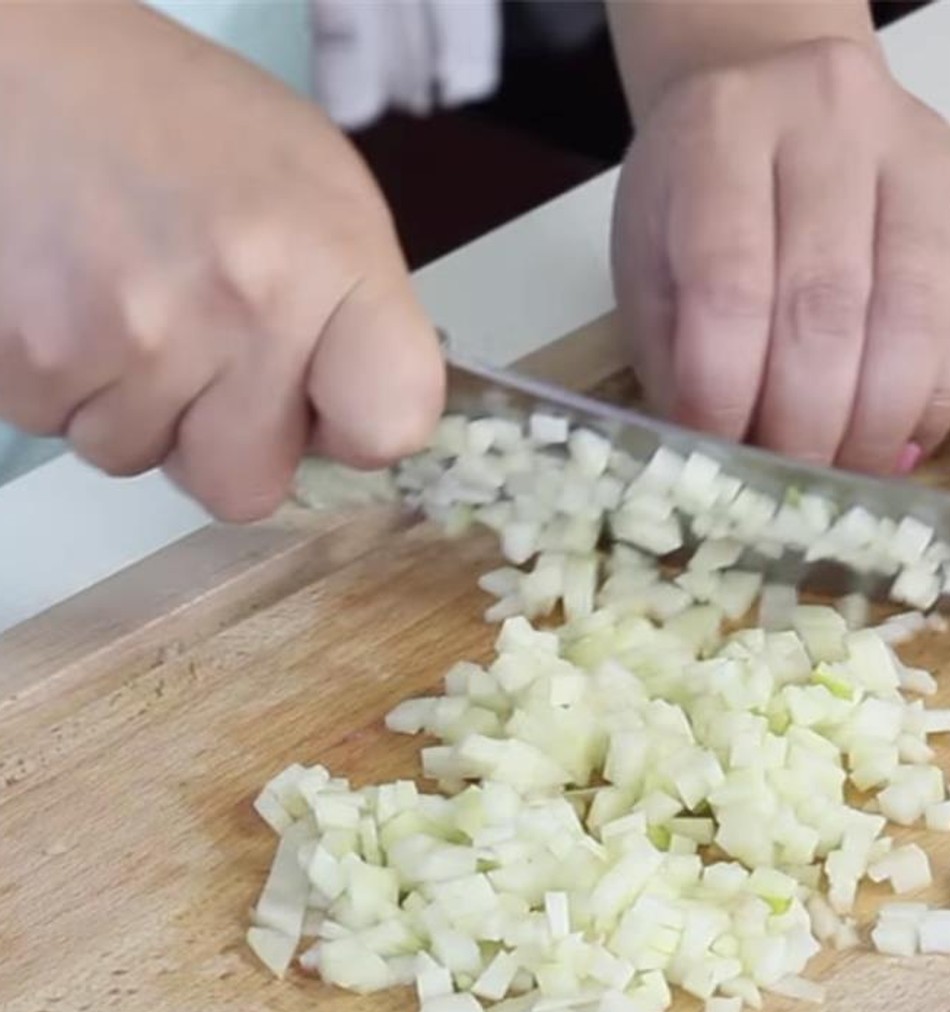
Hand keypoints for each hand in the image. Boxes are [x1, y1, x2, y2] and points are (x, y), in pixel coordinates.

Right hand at [0, 4, 442, 520]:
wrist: (27, 64)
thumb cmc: (182, 124)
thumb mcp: (319, 191)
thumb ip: (353, 313)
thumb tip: (351, 422)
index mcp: (333, 258)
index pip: (391, 423)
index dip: (358, 430)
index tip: (330, 402)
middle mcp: (242, 305)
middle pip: (248, 487)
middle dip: (224, 439)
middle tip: (205, 353)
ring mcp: (132, 337)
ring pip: (140, 458)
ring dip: (134, 405)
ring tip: (128, 302)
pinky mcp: (32, 356)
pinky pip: (59, 427)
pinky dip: (63, 382)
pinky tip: (73, 300)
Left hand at [611, 38, 949, 474]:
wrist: (778, 90)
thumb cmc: (701, 191)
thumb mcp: (652, 255)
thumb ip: (677, 352)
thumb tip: (722, 462)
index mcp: (722, 132)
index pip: (729, 283)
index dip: (727, 391)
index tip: (723, 459)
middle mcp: (829, 122)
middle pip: (828, 303)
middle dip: (809, 423)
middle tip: (793, 488)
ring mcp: (919, 152)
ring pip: (916, 310)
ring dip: (882, 420)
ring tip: (851, 476)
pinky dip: (941, 394)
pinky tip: (904, 440)